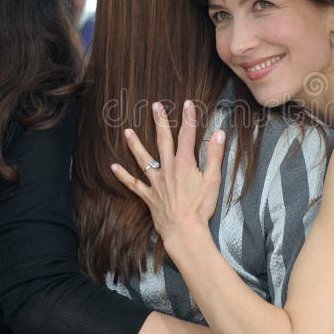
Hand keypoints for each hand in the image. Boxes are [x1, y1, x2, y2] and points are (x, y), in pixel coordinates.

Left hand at [110, 100, 225, 245]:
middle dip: (160, 121)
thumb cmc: (201, 207)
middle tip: (155, 106)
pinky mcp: (149, 195)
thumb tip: (219, 134)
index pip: (187, 135)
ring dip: (135, 144)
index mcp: (185, 163)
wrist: (185, 231)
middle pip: (163, 140)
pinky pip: (133, 184)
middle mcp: (167, 168)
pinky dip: (123, 176)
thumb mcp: (214, 180)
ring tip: (127, 132)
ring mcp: (156, 182)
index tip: (187, 103)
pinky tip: (113, 167)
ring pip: (143, 159)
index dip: (188, 118)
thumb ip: (214, 155)